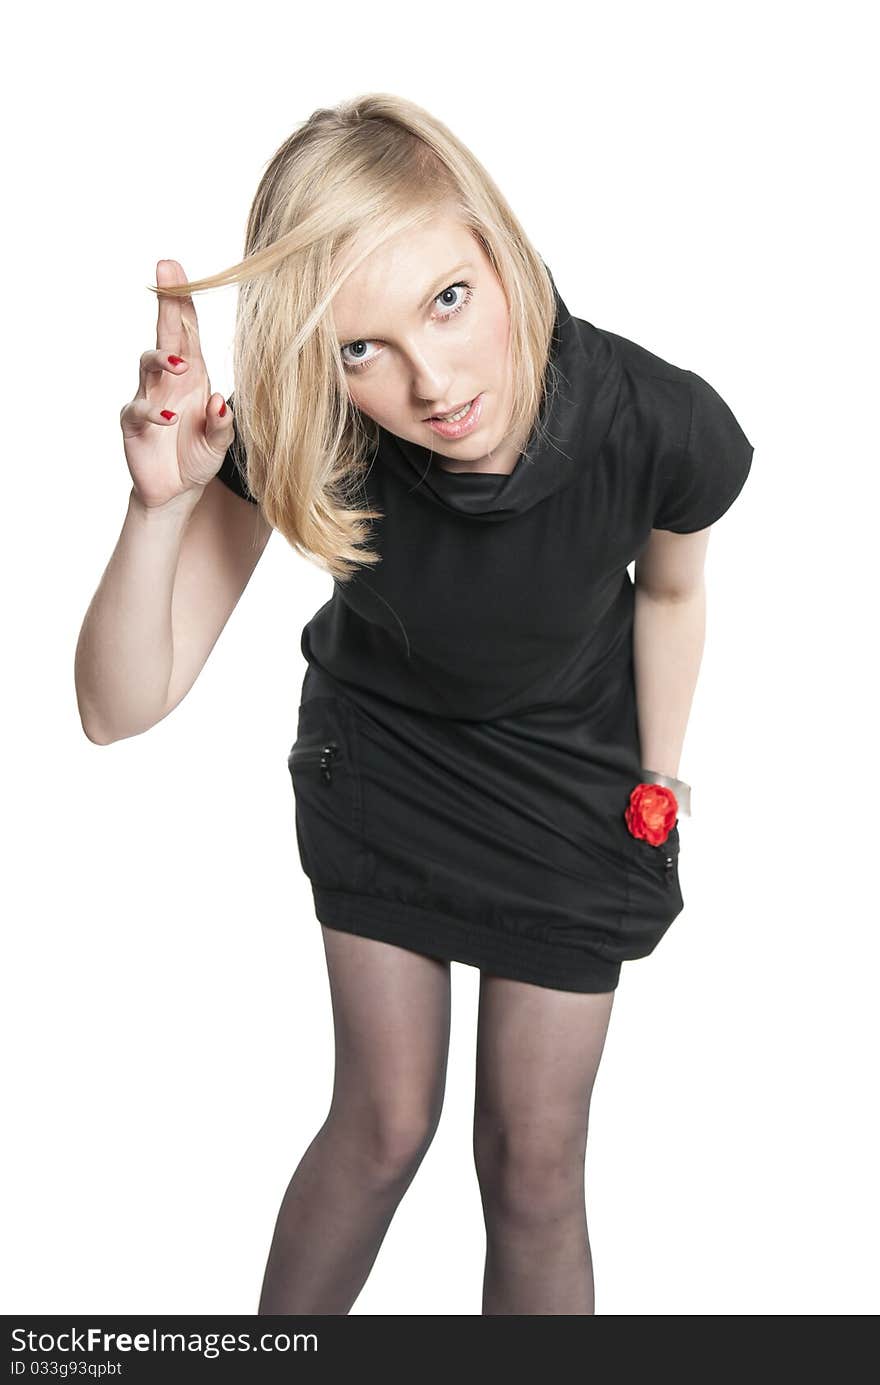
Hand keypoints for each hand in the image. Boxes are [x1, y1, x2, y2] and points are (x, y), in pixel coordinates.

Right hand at [119, 259, 234, 508]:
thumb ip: (223, 423)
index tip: (177, 269)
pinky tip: (170, 419)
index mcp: (195, 376)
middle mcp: (170, 380)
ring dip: (163, 358)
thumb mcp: (220, 443)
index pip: (188, 331)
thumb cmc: (198, 457)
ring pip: (147, 363)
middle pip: (166, 332)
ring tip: (181, 365)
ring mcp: (149, 397)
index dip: (183, 300)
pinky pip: (139, 408)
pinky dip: (154, 412)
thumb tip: (221, 400)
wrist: (176, 492)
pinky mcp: (134, 423)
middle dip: (166, 301)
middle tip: (165, 271)